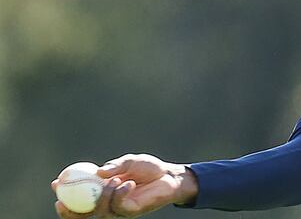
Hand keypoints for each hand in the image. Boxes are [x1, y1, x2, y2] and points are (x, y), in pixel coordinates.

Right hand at [52, 154, 197, 217]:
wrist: (169, 176)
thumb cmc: (148, 168)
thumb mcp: (129, 162)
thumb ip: (113, 166)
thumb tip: (97, 172)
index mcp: (103, 190)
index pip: (79, 196)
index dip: (65, 193)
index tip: (56, 183)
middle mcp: (108, 202)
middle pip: (83, 214)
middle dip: (69, 211)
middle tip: (62, 201)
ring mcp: (118, 209)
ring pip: (100, 211)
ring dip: (103, 195)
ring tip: (116, 180)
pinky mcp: (130, 212)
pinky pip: (118, 206)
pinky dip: (119, 194)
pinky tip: (129, 183)